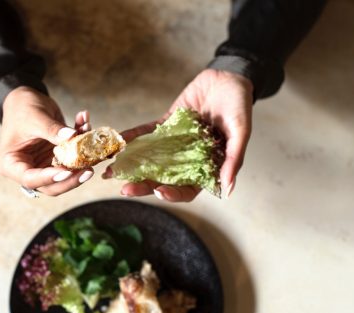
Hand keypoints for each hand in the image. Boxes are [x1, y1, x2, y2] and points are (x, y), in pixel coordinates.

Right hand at [0, 87, 92, 195]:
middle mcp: (28, 169)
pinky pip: (72, 158)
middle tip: (88, 170)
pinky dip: (82, 144)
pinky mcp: (57, 158)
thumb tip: (72, 137)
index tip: (67, 171)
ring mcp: (44, 165)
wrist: (25, 98)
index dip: (50, 178)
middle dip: (71, 180)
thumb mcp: (35, 118)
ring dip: (81, 164)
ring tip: (92, 147)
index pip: (31, 179)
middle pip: (51, 185)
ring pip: (65, 176)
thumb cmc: (21, 108)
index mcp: (12, 164)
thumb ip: (52, 130)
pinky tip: (86, 125)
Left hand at [112, 69, 252, 201]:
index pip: (188, 188)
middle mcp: (188, 159)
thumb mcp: (241, 133)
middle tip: (125, 188)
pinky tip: (119, 141)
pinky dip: (133, 138)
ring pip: (152, 159)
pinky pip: (147, 134)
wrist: (229, 78)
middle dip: (144, 184)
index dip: (173, 194)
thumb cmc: (240, 107)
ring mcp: (175, 142)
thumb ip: (233, 160)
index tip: (159, 192)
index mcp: (207, 167)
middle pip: (164, 178)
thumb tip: (227, 190)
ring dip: (133, 166)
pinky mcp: (167, 125)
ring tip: (112, 171)